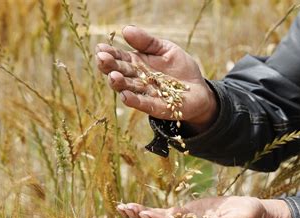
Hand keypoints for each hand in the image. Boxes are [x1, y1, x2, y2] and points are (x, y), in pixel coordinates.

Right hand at [96, 25, 217, 132]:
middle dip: (110, 67)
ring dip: (119, 84)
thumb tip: (126, 29)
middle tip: (102, 59)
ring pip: (129, 89)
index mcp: (137, 63)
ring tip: (113, 77)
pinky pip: (144, 104)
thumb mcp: (166, 49)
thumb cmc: (180, 67)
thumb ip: (147, 42)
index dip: (110, 53)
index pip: (120, 58)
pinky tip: (125, 96)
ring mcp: (146, 94)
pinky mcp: (157, 107)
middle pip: (121, 73)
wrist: (199, 89)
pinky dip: (135, 101)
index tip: (100, 48)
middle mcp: (137, 79)